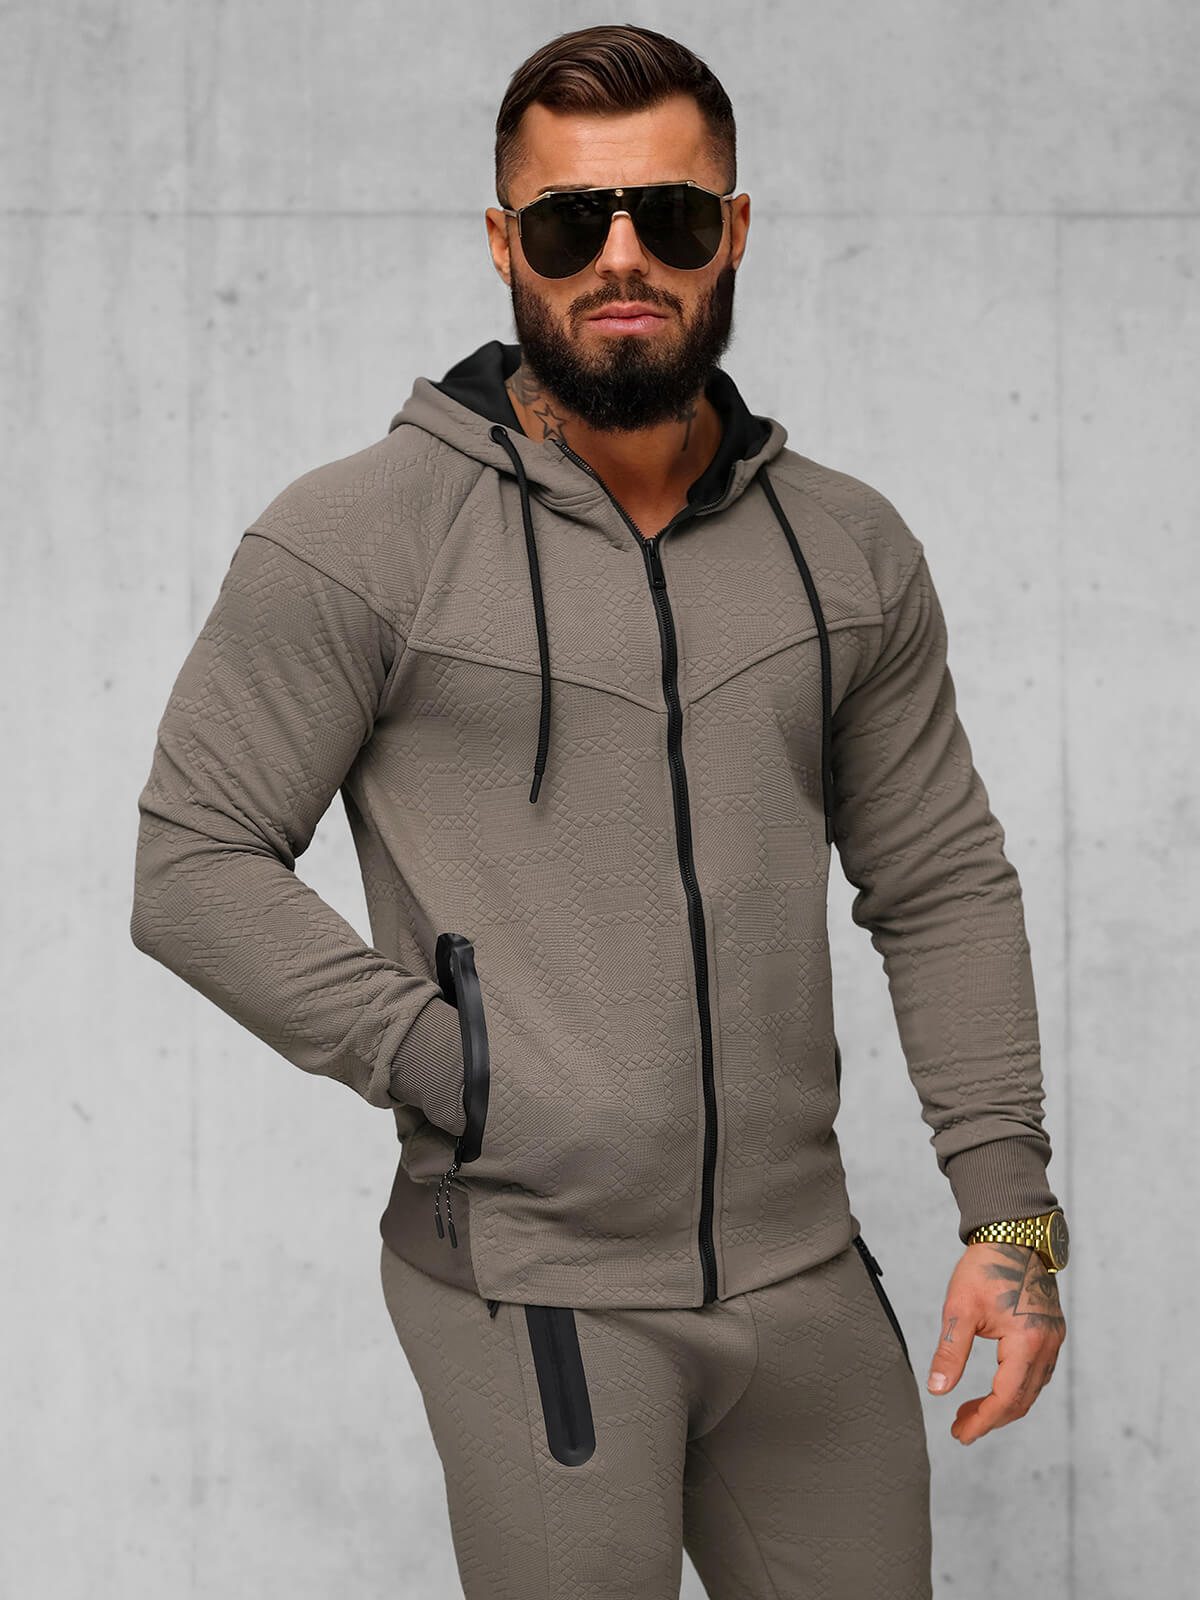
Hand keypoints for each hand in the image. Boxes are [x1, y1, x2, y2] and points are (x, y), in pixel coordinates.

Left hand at [925, 1242, 1065, 1444]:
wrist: (1013, 1234)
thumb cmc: (985, 1267)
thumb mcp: (959, 1309)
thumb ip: (950, 1353)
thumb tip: (938, 1392)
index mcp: (1027, 1342)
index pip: (1006, 1398)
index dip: (982, 1421)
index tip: (959, 1434)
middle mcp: (1047, 1345)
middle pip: (1022, 1400)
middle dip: (991, 1418)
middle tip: (961, 1427)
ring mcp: (1053, 1339)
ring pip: (1031, 1389)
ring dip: (1003, 1404)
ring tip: (970, 1410)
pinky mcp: (1051, 1332)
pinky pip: (1037, 1373)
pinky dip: (1016, 1387)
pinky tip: (994, 1387)